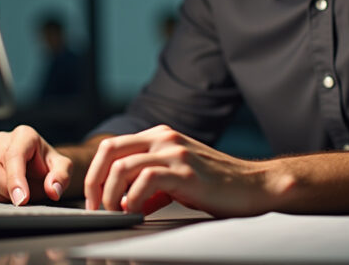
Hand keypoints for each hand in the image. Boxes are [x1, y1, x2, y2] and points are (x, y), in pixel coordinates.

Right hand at [0, 125, 71, 205]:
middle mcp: (1, 140)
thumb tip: (53, 189)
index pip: (13, 157)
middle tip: (20, 200)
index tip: (21, 200)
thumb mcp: (64, 168)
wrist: (39, 169)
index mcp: (24, 135)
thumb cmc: (49, 167)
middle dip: (4, 191)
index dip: (15, 181)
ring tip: (12, 197)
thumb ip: (61, 176)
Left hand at [84, 125, 276, 216]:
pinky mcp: (186, 171)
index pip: (112, 146)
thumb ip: (150, 182)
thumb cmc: (216, 186)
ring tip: (117, 213)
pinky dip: (133, 200)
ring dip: (111, 195)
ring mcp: (175, 152)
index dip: (95, 173)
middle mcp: (165, 138)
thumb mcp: (177, 177)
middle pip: (110, 150)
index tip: (94, 200)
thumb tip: (122, 202)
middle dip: (94, 182)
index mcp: (160, 136)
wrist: (253, 186)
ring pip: (123, 166)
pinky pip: (145, 181)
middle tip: (96, 207)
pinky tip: (138, 212)